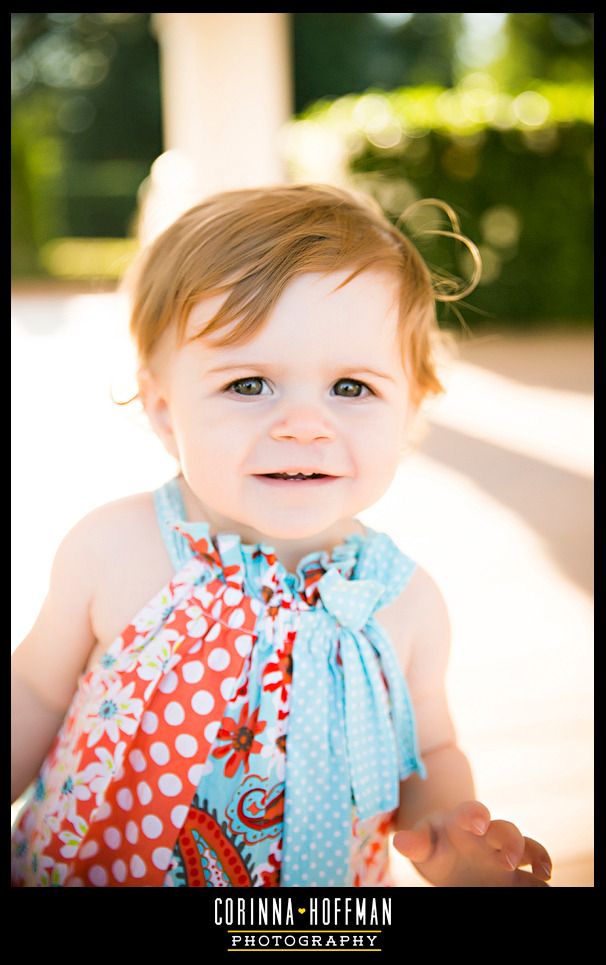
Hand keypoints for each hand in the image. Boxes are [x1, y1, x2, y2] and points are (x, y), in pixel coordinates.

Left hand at [392, 800, 551, 886]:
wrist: (448, 856)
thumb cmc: (434, 844)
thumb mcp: (422, 842)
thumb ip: (415, 842)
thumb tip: (399, 842)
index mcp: (464, 822)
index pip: (471, 811)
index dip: (476, 814)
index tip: (478, 824)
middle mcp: (489, 835)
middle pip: (506, 829)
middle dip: (510, 841)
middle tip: (506, 859)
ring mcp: (504, 855)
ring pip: (528, 848)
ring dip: (537, 857)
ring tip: (543, 872)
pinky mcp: (515, 875)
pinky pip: (533, 875)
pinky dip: (542, 880)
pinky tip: (546, 886)